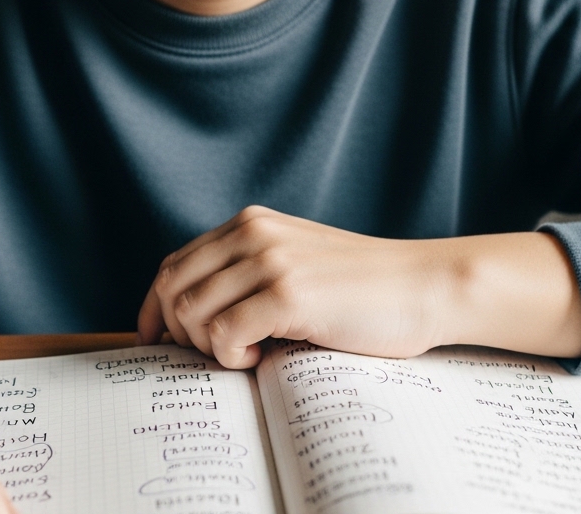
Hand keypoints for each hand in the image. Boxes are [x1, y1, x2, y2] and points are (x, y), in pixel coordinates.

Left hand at [136, 206, 580, 368]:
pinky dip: (234, 356)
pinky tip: (264, 357)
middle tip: (220, 355)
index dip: (155, 308)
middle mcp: (253, 234)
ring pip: (193, 314)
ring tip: (250, 354)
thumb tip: (191, 315)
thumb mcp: (296, 262)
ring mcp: (270, 261)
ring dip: (211, 347)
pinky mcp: (289, 293)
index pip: (174, 265)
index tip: (156, 340)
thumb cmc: (364, 287)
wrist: (425, 285)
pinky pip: (225, 333)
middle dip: (182, 334)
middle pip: (173, 290)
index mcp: (250, 223)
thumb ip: (249, 271)